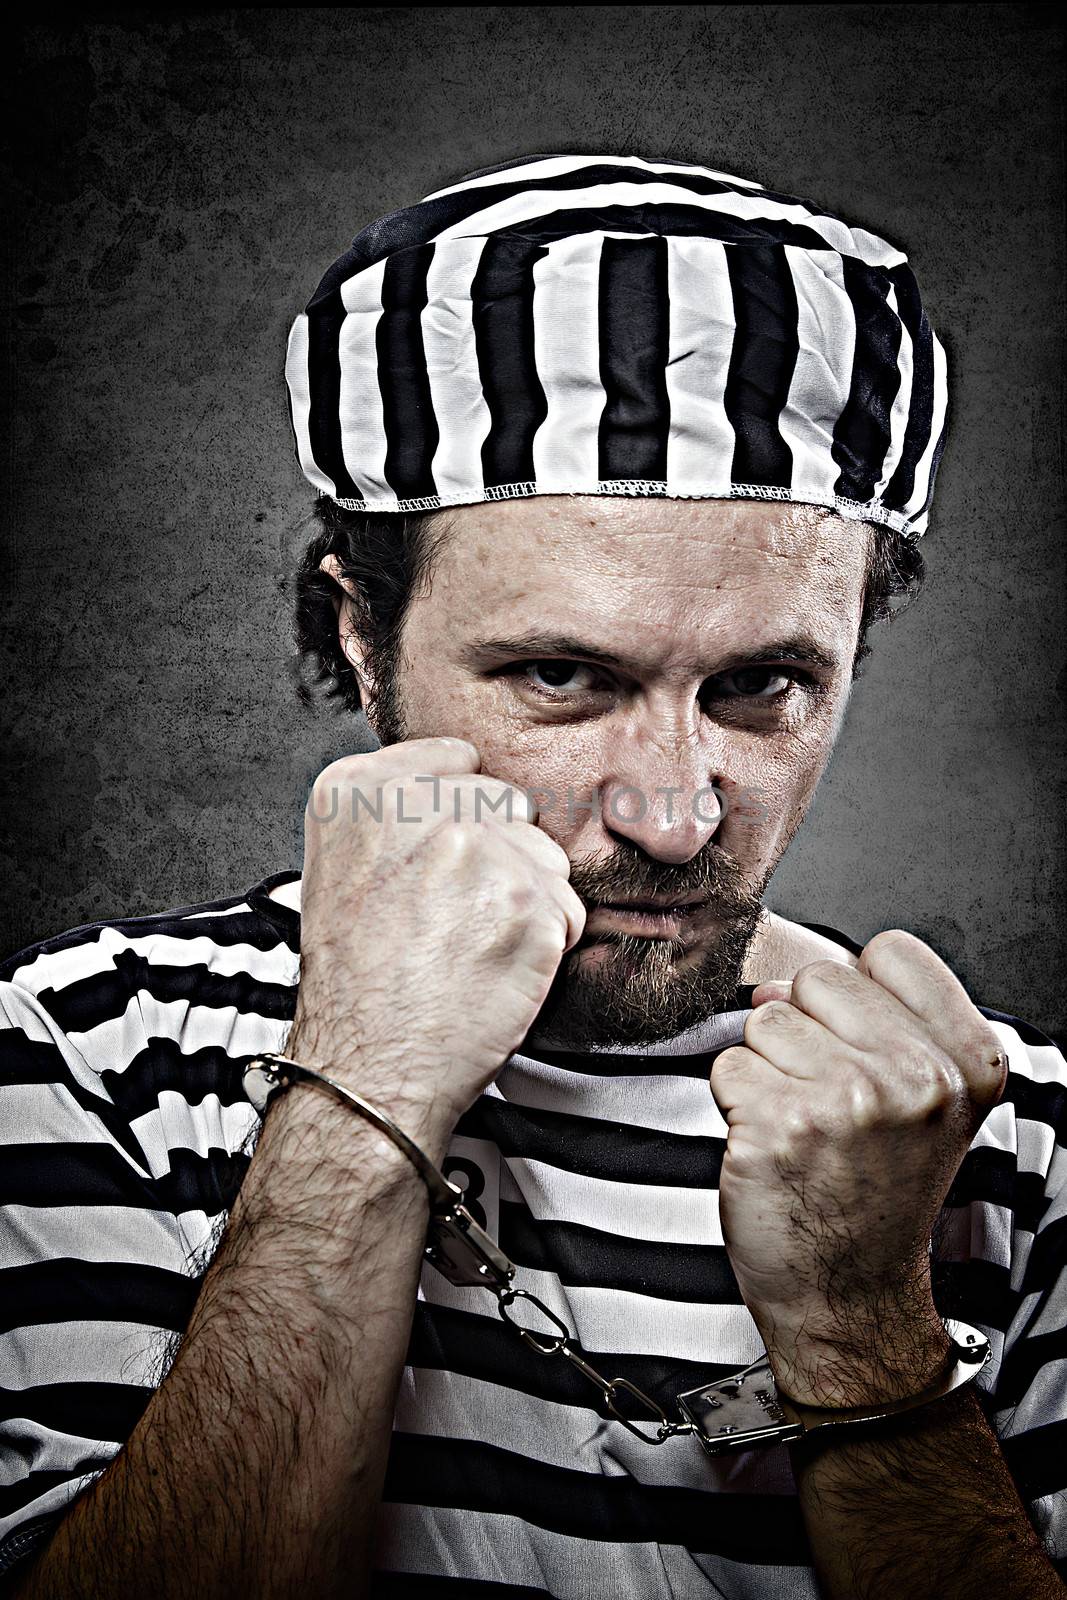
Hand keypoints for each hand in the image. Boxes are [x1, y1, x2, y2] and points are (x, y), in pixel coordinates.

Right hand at [288, 738, 584, 1149]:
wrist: (370, 1066)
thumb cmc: (356, 981)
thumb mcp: (339, 867)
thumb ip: (396, 812)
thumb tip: (465, 783)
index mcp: (360, 790)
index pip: (457, 761)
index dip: (458, 816)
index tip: (438, 860)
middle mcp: (420, 806)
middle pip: (506, 801)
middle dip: (497, 852)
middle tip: (450, 915)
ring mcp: (479, 851)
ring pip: (544, 854)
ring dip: (526, 897)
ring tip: (470, 946)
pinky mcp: (530, 902)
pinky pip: (567, 907)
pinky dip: (546, 943)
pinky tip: (497, 971)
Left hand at [709, 931, 1007, 1405]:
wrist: (849, 1294)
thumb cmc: (877, 1191)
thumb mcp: (926, 1102)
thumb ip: (878, 1019)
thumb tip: (775, 985)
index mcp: (967, 1062)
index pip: (893, 952)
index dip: (862, 995)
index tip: (868, 1052)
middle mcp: (915, 1078)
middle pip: (817, 978)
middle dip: (805, 1031)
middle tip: (828, 1105)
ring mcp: (846, 1101)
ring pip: (764, 1020)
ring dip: (766, 1069)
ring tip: (801, 1128)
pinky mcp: (778, 1127)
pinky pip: (727, 1066)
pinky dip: (734, 1103)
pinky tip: (772, 1148)